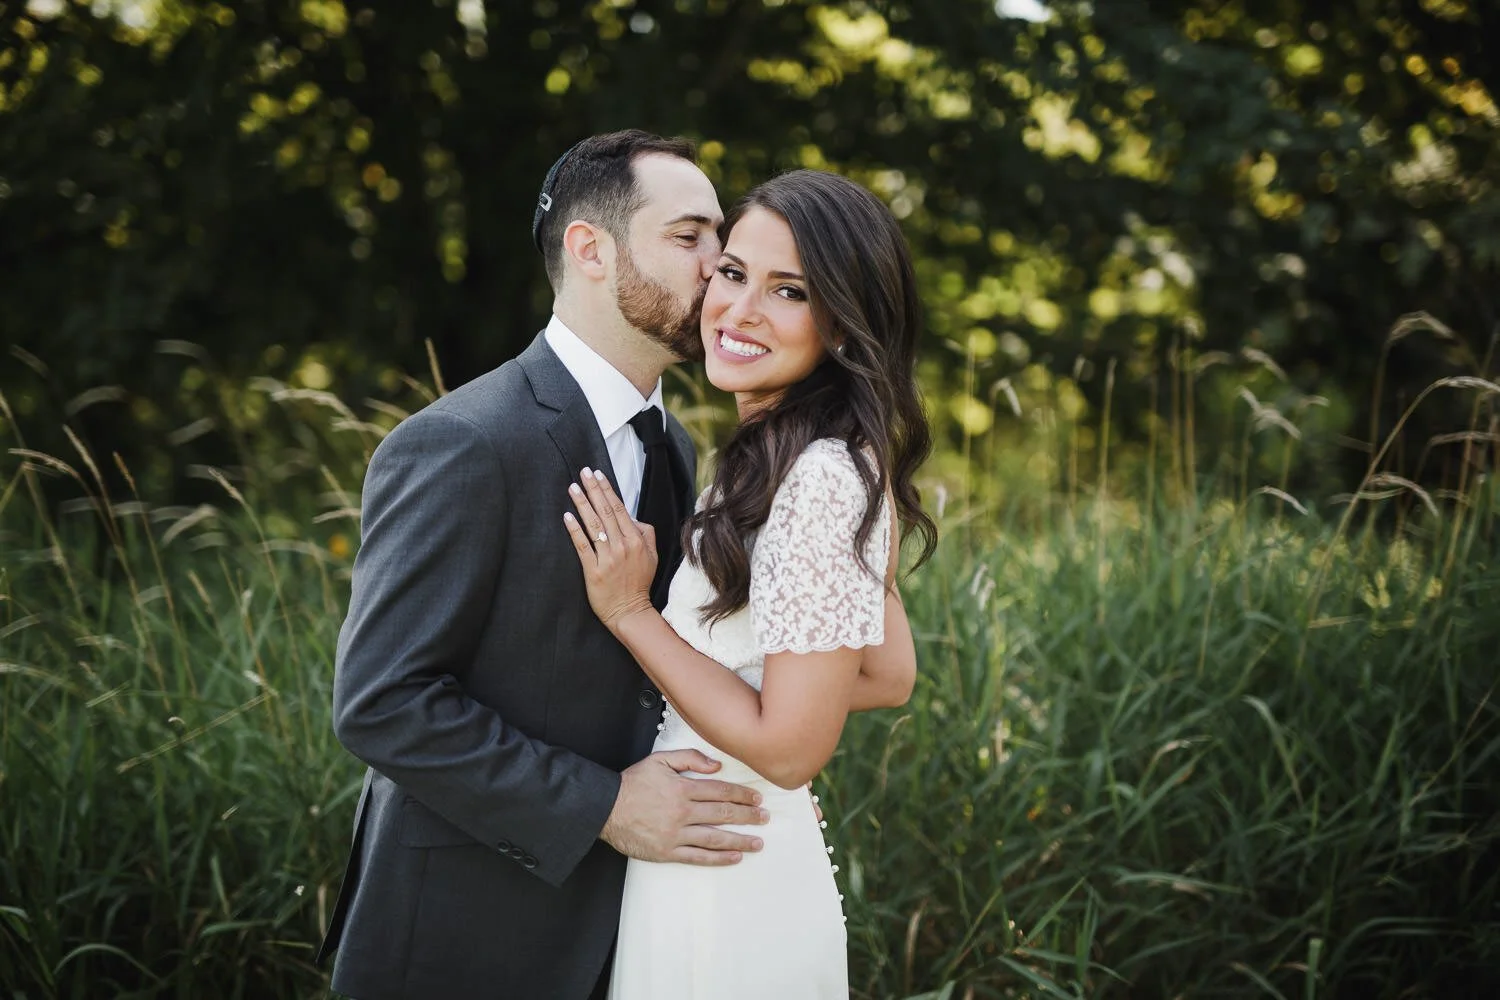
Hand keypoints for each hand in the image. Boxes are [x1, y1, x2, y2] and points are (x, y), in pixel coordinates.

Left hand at [564, 467, 656, 630]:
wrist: (630, 611)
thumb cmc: (639, 582)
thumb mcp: (652, 556)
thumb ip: (646, 533)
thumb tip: (633, 517)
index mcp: (637, 540)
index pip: (619, 509)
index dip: (607, 490)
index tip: (598, 474)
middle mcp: (622, 546)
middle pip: (605, 512)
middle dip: (594, 490)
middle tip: (583, 472)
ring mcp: (607, 558)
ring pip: (593, 526)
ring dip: (582, 504)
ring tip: (573, 488)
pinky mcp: (594, 571)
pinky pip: (583, 546)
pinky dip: (575, 530)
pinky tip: (567, 516)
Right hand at [600, 749, 768, 864]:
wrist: (605, 808)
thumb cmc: (632, 783)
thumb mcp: (659, 760)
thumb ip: (689, 758)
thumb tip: (717, 765)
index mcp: (682, 789)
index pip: (721, 791)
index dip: (742, 795)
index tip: (757, 798)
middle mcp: (683, 812)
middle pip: (723, 814)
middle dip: (748, 817)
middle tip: (765, 818)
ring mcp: (676, 834)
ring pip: (715, 838)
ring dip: (740, 840)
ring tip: (758, 843)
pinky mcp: (667, 852)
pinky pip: (698, 857)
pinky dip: (718, 859)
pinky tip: (734, 858)